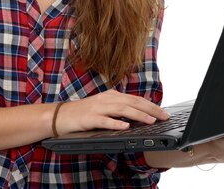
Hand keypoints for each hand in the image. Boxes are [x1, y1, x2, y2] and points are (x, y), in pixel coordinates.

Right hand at [54, 89, 168, 135]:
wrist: (60, 115)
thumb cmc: (84, 113)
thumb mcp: (104, 107)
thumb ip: (119, 109)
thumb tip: (139, 115)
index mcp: (111, 95)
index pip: (135, 99)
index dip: (151, 105)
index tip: (163, 112)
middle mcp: (106, 99)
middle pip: (132, 102)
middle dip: (150, 109)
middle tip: (163, 116)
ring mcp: (98, 108)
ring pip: (122, 110)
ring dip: (138, 115)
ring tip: (150, 121)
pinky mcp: (89, 118)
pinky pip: (104, 121)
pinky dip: (116, 123)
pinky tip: (125, 127)